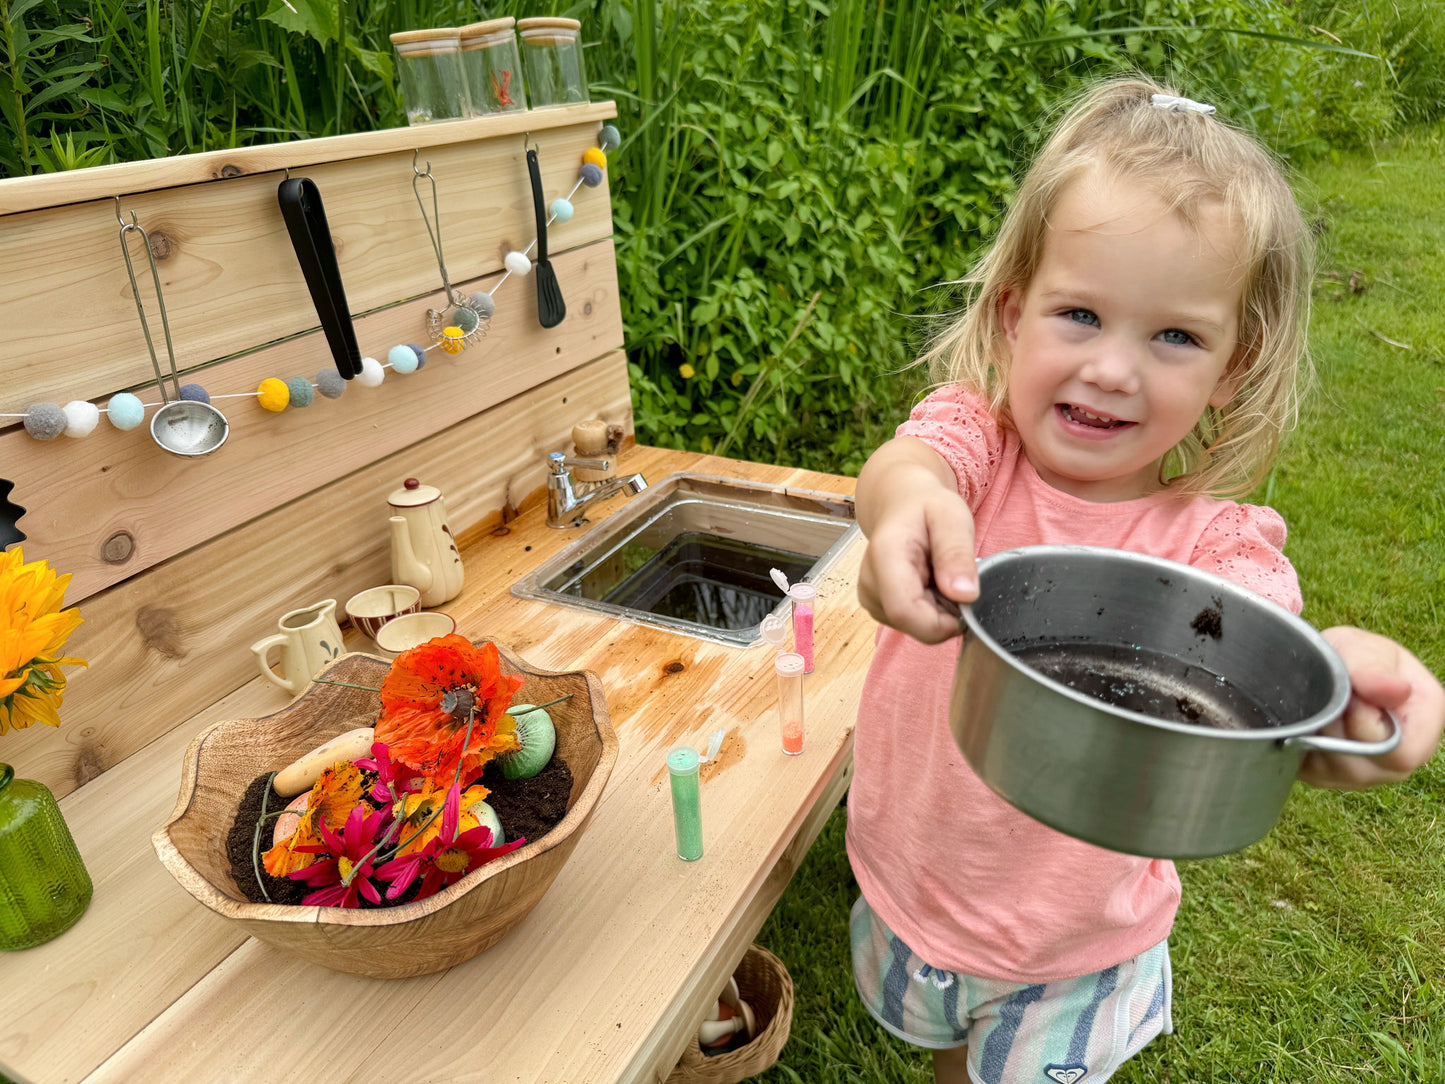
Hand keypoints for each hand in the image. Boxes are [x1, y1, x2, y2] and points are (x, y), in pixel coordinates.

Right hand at [856, 490, 977, 644]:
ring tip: (940, 577)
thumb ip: (957, 553)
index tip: (965, 601)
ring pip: (916, 628)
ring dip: (939, 611)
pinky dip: (930, 610)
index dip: (942, 622)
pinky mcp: (877, 608)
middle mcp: (870, 582)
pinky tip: (929, 585)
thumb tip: (965, 594)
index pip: (906, 612)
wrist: (902, 505)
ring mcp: (870, 598)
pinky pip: (912, 625)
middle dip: (946, 613)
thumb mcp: (951, 517)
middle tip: (954, 577)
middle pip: (915, 625)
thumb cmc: (927, 509)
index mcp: (885, 556)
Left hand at [1297, 626, 1443, 788]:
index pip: (1404, 754)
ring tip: (1318, 706)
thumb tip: (1396, 691)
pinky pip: (1310, 773)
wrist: (1320, 665)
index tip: (1349, 697)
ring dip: (1316, 736)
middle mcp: (1402, 756)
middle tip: (1325, 697)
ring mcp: (1367, 772)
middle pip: (1364, 766)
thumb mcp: (1360, 649)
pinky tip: (1307, 722)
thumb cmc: (1351, 657)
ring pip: (1334, 770)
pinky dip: (1300, 745)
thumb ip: (1374, 668)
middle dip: (1336, 728)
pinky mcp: (1330, 778)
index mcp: (1424, 720)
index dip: (1368, 727)